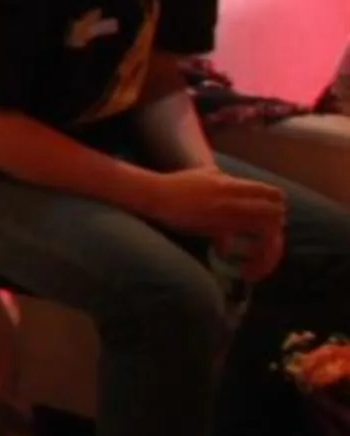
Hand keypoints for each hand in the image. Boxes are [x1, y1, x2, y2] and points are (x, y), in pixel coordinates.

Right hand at [149, 168, 287, 272]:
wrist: (156, 195)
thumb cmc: (177, 185)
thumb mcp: (203, 174)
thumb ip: (220, 178)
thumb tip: (227, 179)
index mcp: (233, 184)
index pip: (273, 194)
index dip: (278, 207)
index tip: (274, 220)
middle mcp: (234, 198)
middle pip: (275, 213)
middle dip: (276, 231)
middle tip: (269, 244)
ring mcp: (225, 213)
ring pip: (262, 230)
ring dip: (265, 248)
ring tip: (258, 261)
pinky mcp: (213, 227)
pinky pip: (239, 243)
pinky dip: (237, 254)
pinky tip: (231, 261)